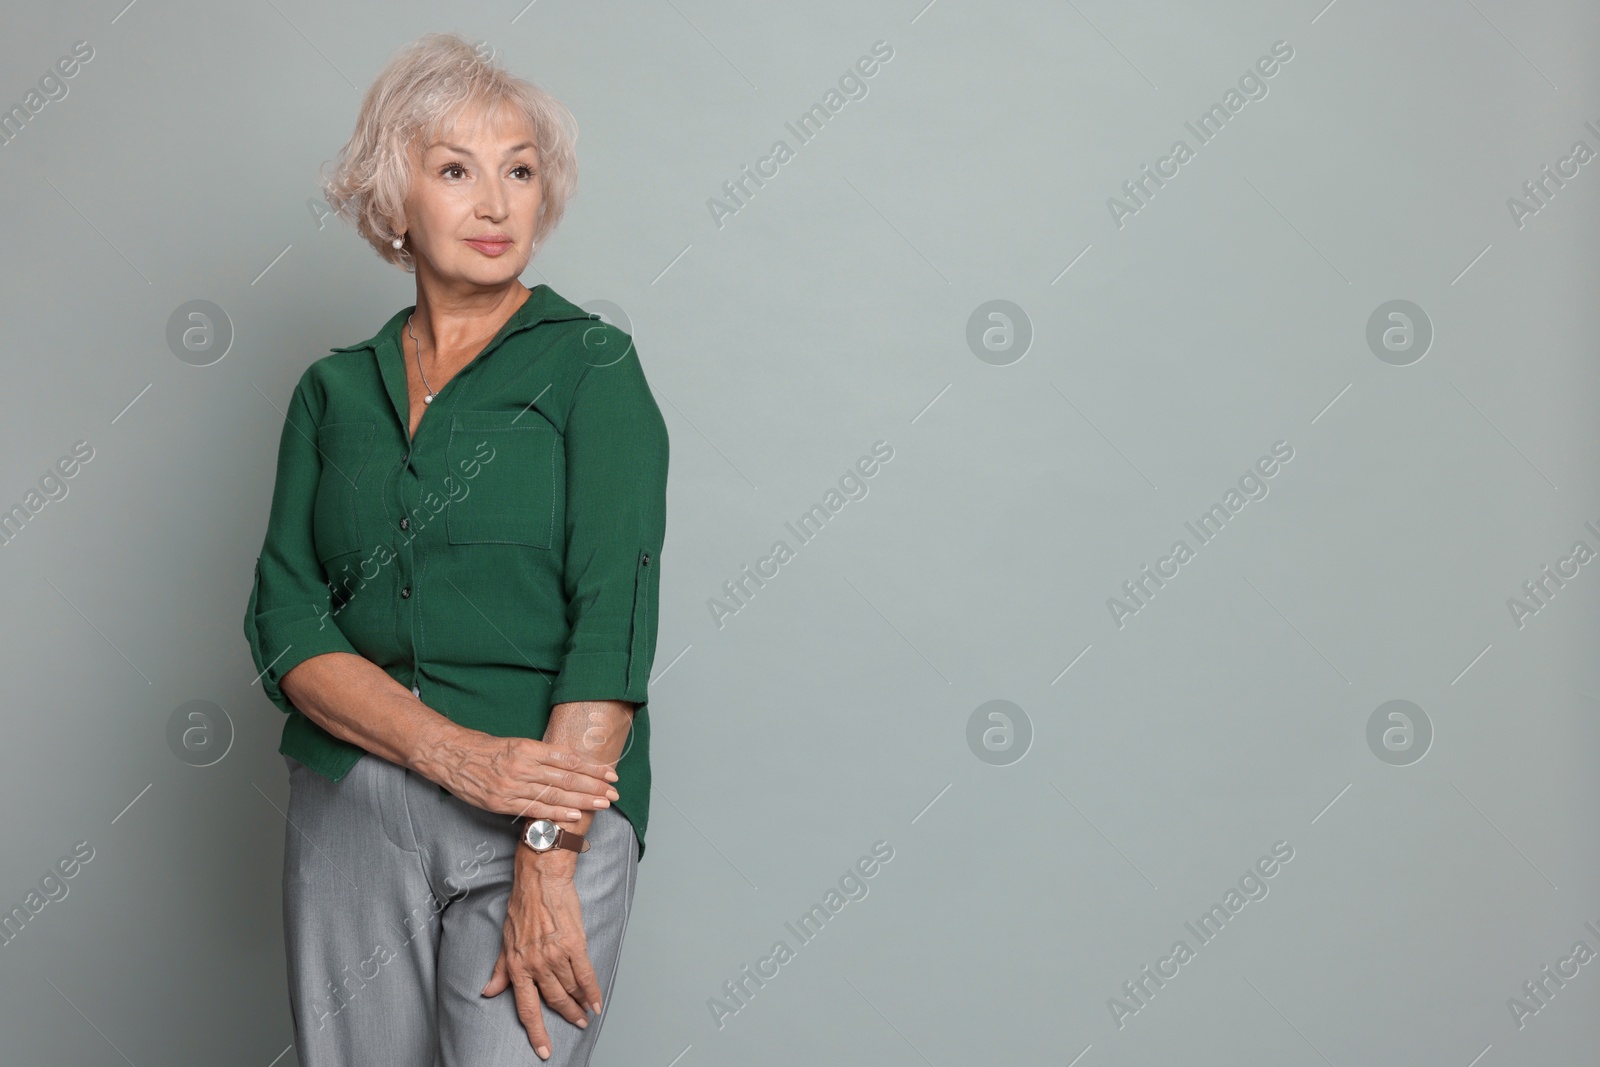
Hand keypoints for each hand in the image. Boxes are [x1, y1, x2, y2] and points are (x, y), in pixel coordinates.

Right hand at [422, 729, 618, 821]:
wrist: (451, 756)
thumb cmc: (483, 748)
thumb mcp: (515, 744)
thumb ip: (539, 754)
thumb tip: (568, 762)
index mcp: (529, 748)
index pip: (569, 759)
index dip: (592, 768)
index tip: (610, 773)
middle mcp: (524, 765)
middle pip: (567, 777)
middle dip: (594, 785)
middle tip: (614, 792)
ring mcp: (513, 785)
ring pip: (555, 793)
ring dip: (582, 800)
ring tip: (603, 803)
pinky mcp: (503, 802)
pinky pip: (534, 808)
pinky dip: (556, 812)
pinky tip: (574, 815)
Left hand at [481, 846, 602, 1060]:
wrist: (541, 880)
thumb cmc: (522, 907)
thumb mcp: (505, 941)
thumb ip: (500, 970)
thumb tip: (487, 992)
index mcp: (517, 967)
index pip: (527, 1009)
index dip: (536, 1033)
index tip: (544, 1051)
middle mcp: (536, 965)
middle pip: (554, 1001)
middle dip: (566, 1017)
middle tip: (577, 1025)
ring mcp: (556, 956)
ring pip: (570, 990)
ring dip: (580, 1005)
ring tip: (586, 1013)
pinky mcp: (574, 945)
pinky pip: (586, 975)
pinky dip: (593, 991)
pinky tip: (596, 1002)